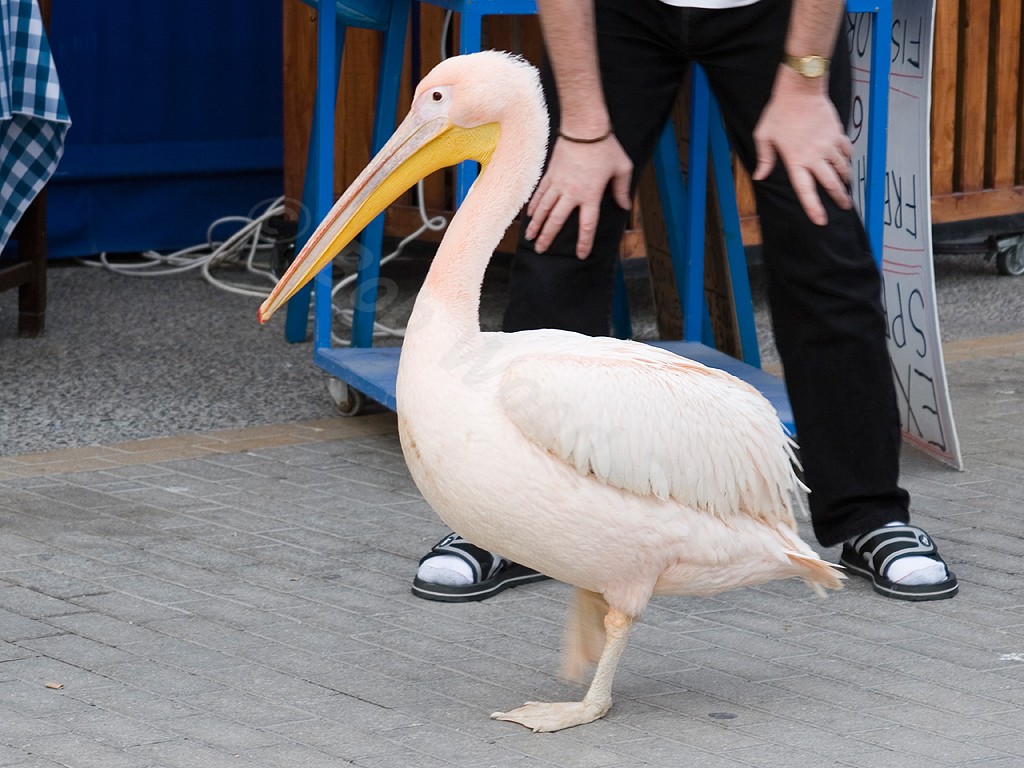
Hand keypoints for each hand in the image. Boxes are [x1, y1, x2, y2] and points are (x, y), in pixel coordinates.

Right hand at [525, 135, 632, 258]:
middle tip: (540, 250)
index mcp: (591, 195)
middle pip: (557, 221)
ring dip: (536, 224)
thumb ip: (622, 190)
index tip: (580, 255)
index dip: (584, 242)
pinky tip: (529, 215)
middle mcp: (572, 193)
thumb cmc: (606, 147)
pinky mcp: (551, 174)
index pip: (587, 225)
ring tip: (529, 237)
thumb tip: (625, 206)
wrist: (584, 126)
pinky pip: (540, 193)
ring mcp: (558, 183)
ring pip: (544, 209)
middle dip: (547, 237)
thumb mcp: (622, 168)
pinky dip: (534, 205)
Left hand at [752, 67, 852, 225]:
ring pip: (842, 168)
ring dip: (844, 179)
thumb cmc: (779, 112)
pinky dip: (847, 158)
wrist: (801, 89)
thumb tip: (760, 177)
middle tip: (844, 207)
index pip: (806, 191)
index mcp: (796, 161)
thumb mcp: (764, 136)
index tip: (821, 221)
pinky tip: (846, 161)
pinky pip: (846, 150)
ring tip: (845, 185)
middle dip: (839, 198)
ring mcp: (828, 145)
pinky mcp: (837, 133)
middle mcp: (815, 156)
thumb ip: (764, 159)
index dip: (814, 208)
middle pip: (831, 184)